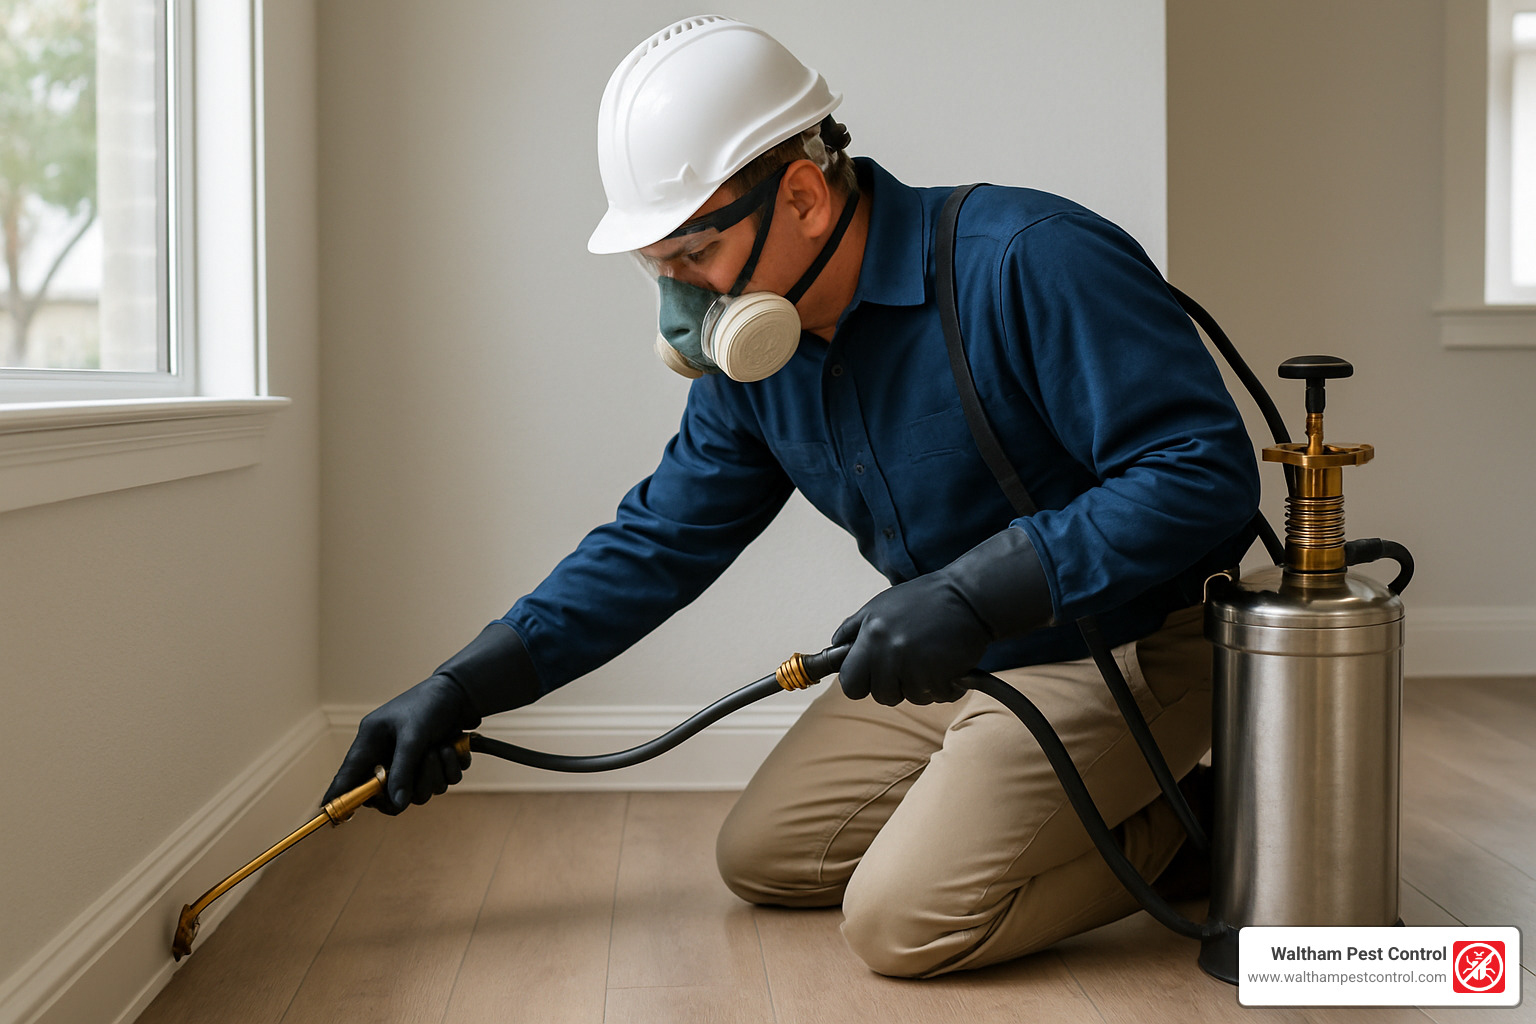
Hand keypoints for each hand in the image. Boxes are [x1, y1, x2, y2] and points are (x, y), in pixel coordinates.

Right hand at [323, 674, 477, 813]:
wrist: (463, 691)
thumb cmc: (430, 704)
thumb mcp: (413, 735)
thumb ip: (403, 770)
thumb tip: (397, 805)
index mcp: (372, 742)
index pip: (349, 776)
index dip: (341, 797)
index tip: (333, 819)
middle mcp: (388, 755)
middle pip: (390, 795)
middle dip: (413, 785)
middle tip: (425, 763)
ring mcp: (411, 762)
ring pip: (420, 793)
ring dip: (436, 774)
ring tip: (441, 748)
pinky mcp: (434, 764)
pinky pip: (442, 783)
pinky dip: (451, 769)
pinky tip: (452, 748)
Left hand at [831, 528, 1053, 705]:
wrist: (970, 598)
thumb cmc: (924, 600)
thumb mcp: (880, 605)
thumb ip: (854, 628)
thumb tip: (835, 648)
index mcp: (871, 637)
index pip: (850, 684)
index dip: (860, 682)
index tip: (871, 675)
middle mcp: (890, 654)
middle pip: (881, 696)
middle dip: (894, 685)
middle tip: (908, 663)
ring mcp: (916, 667)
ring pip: (911, 698)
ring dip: (922, 685)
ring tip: (930, 658)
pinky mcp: (941, 677)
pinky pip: (936, 696)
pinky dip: (944, 686)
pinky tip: (947, 664)